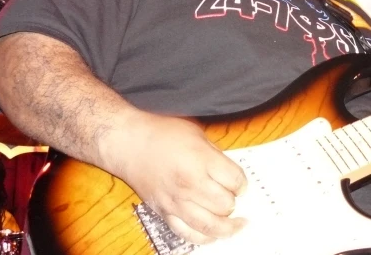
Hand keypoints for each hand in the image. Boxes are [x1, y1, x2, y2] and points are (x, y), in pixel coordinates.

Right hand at [107, 112, 246, 244]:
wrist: (127, 143)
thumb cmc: (161, 133)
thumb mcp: (197, 134)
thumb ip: (216, 154)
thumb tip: (231, 172)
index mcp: (201, 161)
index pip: (235, 180)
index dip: (242, 183)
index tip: (241, 183)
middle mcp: (190, 184)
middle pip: (225, 204)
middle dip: (233, 201)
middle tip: (233, 196)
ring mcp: (176, 202)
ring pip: (210, 226)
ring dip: (227, 226)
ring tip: (237, 224)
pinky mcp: (164, 212)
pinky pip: (187, 234)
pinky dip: (203, 237)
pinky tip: (213, 234)